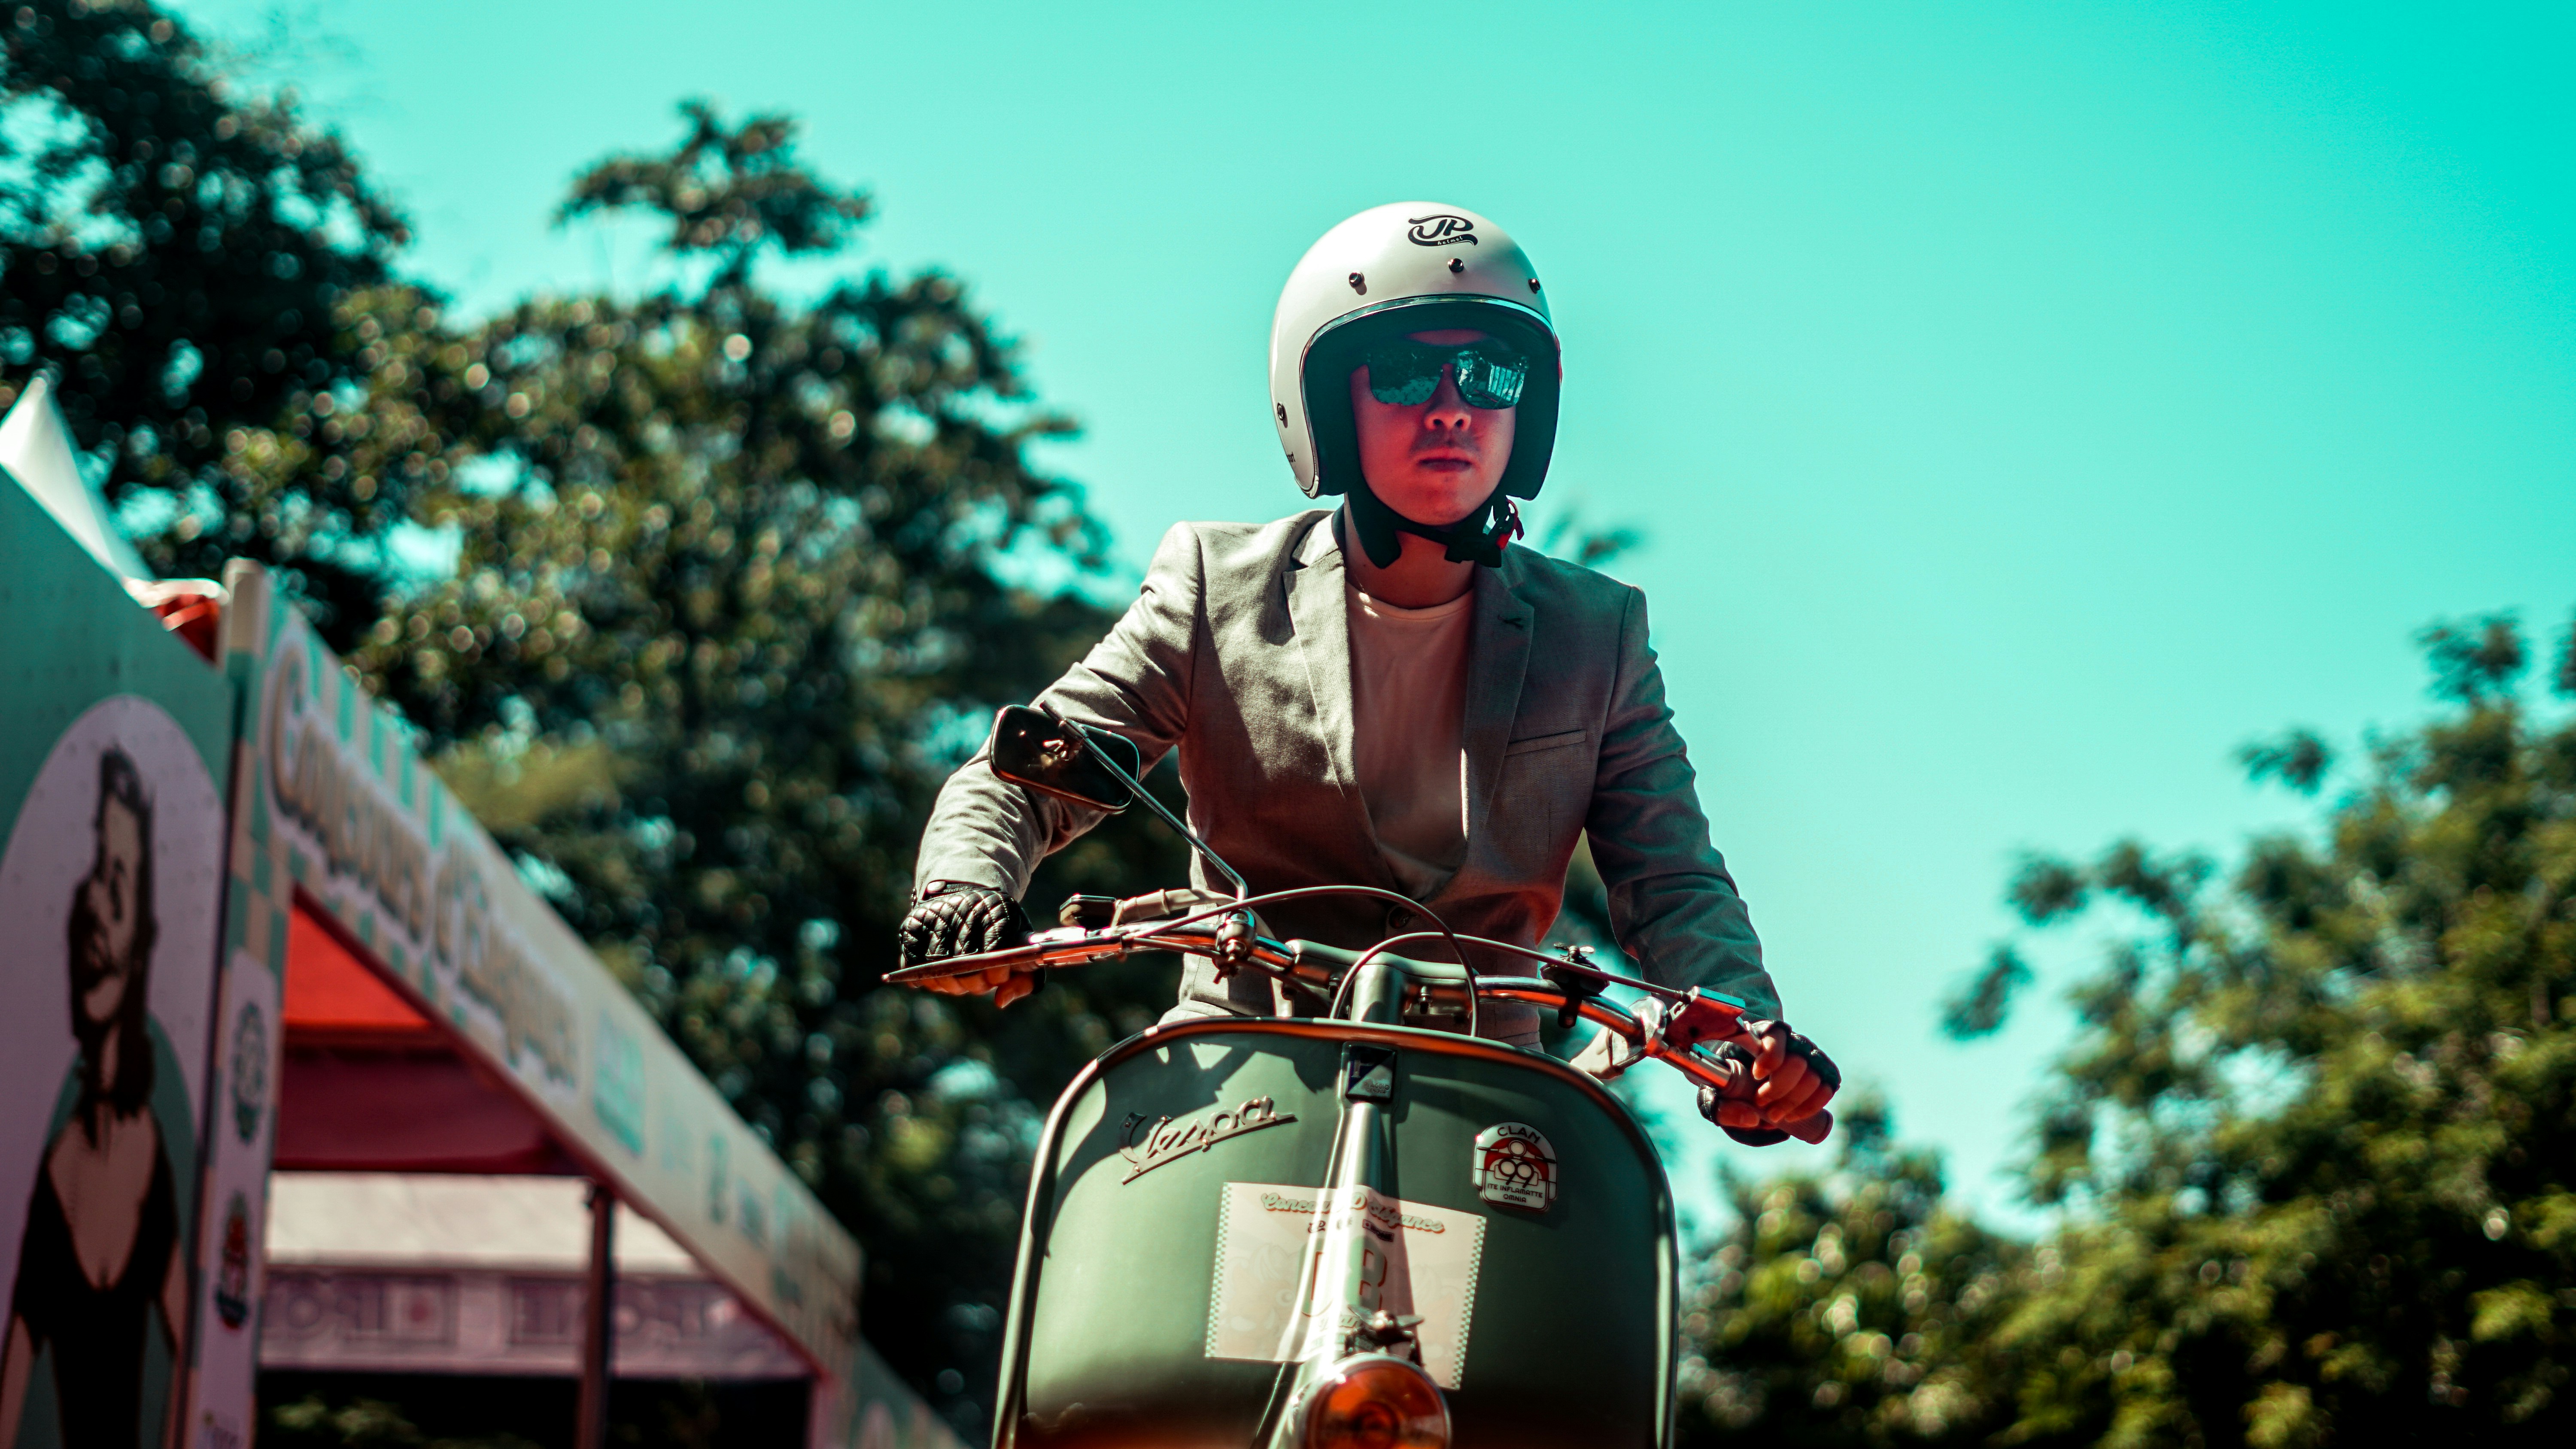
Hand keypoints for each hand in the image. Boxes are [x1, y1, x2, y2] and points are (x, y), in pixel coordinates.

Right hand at [898, 884, 1040, 1006]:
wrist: (969, 899)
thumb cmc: (1000, 934)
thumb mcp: (1022, 950)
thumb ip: (1023, 981)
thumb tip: (999, 1002)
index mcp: (998, 912)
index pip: (994, 955)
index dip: (995, 976)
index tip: (996, 979)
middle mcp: (965, 909)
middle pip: (964, 965)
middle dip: (973, 984)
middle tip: (977, 983)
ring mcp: (937, 914)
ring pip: (937, 968)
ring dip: (949, 984)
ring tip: (959, 980)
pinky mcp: (914, 922)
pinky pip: (913, 962)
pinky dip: (925, 978)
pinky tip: (938, 977)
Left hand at [1694, 1021, 1839, 1144]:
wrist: (1752, 1077)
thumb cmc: (1732, 1081)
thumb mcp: (1718, 1094)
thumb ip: (1724, 1108)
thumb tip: (1752, 1120)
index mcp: (1763, 1034)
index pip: (1776, 1036)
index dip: (1770, 1057)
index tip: (1756, 1075)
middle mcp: (1792, 1040)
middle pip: (1797, 1063)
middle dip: (1778, 1089)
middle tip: (1760, 1103)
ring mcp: (1811, 1055)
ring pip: (1813, 1078)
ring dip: (1793, 1102)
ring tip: (1773, 1115)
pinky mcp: (1824, 1072)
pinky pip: (1826, 1089)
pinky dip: (1810, 1107)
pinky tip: (1792, 1115)